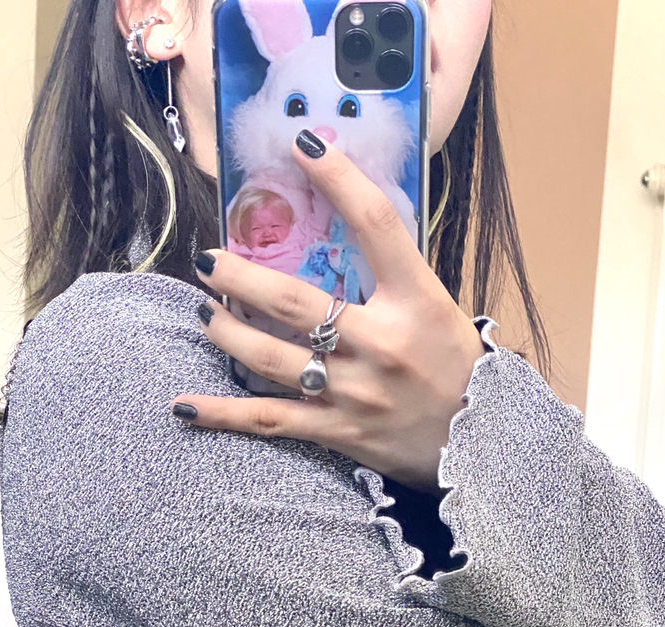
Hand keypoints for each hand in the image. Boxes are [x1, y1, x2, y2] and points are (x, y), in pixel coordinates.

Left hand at [172, 132, 486, 493]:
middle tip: (208, 261)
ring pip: (270, 358)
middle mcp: (383, 344)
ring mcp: (355, 392)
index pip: (376, 224)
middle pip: (294, 301)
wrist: (482, 444)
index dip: (338, 178)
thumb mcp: (437, 307)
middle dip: (240, 279)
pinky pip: (268, 420)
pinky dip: (222, 415)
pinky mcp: (337, 432)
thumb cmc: (455, 367)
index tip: (301, 144)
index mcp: (416, 300)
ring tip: (206, 313)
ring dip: (226, 333)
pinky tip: (183, 405)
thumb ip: (392, 273)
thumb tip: (344, 222)